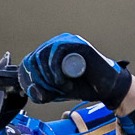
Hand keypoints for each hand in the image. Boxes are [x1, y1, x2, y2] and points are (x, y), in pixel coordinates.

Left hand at [18, 34, 133, 108]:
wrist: (105, 87)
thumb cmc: (83, 86)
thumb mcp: (56, 92)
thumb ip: (42, 92)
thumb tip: (30, 90)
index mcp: (49, 53)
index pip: (29, 61)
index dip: (28, 77)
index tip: (37, 91)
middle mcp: (56, 44)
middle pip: (34, 59)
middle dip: (39, 79)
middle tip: (53, 91)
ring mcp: (66, 41)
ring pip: (43, 55)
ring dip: (49, 77)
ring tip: (63, 87)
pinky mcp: (76, 44)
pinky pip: (56, 53)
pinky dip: (56, 71)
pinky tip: (65, 83)